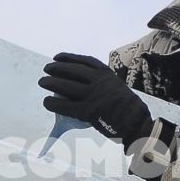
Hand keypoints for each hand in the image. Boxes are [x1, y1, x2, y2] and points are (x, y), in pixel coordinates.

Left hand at [38, 53, 154, 144]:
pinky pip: (66, 106)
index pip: (84, 62)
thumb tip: (103, 77)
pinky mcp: (89, 111)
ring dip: (51, 83)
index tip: (57, 57)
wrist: (137, 123)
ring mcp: (94, 96)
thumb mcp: (120, 88)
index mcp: (107, 74)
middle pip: (72, 71)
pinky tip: (46, 102)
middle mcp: (99, 82)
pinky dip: (54, 104)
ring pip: (66, 86)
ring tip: (42, 82)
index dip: (69, 58)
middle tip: (46, 69)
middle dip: (56, 68)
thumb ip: (109, 83)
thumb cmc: (129, 108)